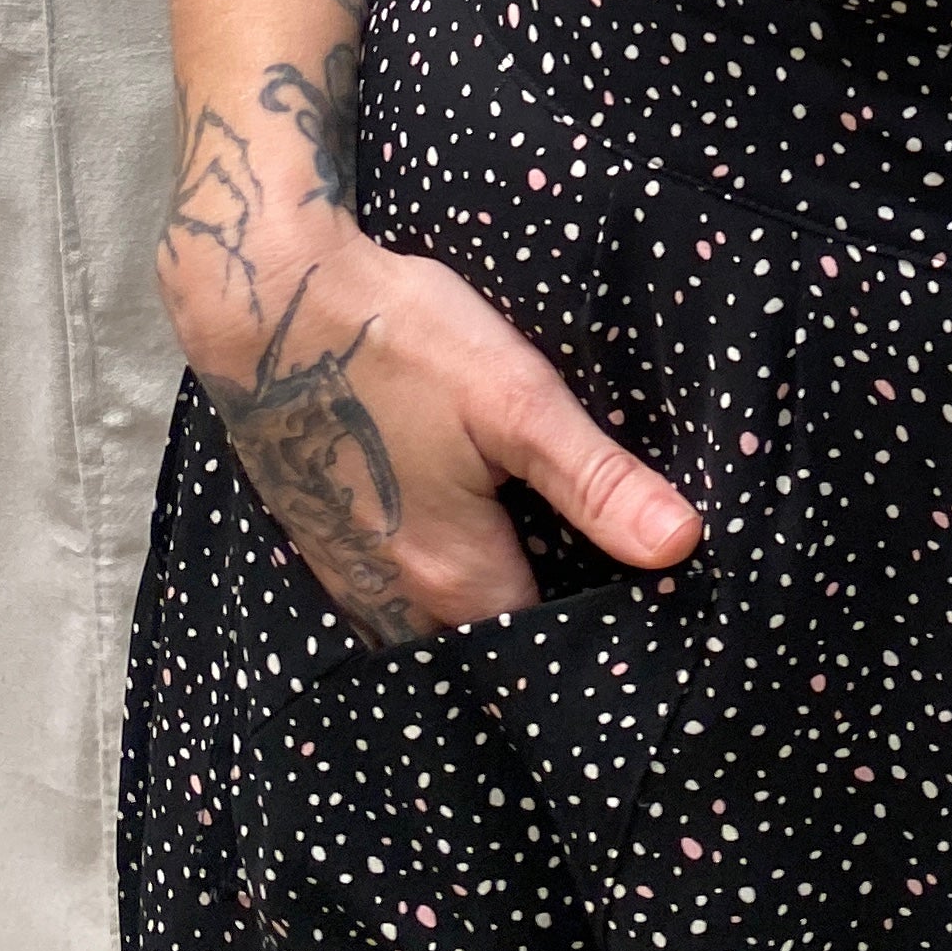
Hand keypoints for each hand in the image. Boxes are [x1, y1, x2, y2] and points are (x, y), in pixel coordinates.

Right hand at [165, 215, 700, 647]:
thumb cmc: (396, 340)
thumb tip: (682, 544)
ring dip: (482, 611)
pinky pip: (395, 600)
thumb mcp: (515, 398)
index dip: (597, 631)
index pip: (545, 648)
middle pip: (488, 645)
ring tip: (539, 564)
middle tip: (598, 587)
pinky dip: (435, 586)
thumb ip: (597, 480)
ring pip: (437, 628)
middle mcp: (397, 604)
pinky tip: (464, 535)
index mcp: (458, 579)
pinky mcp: (326, 545)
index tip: (643, 614)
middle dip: (539, 631)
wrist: (268, 302)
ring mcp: (350, 579)